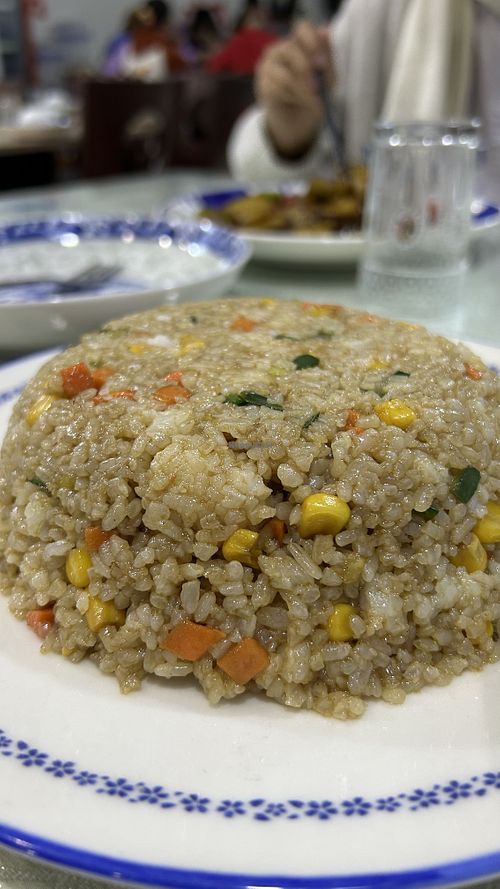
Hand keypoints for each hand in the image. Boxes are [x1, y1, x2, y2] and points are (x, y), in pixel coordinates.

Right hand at [255, 20, 332, 159]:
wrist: (297, 118)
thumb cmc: (313, 93)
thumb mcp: (326, 76)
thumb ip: (326, 56)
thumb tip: (325, 31)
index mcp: (298, 42)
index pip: (302, 28)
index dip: (312, 41)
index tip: (322, 62)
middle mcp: (280, 49)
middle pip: (290, 50)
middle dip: (306, 69)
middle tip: (318, 86)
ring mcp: (268, 66)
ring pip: (285, 75)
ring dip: (302, 90)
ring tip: (313, 99)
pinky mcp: (262, 85)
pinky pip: (278, 91)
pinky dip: (292, 98)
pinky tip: (297, 101)